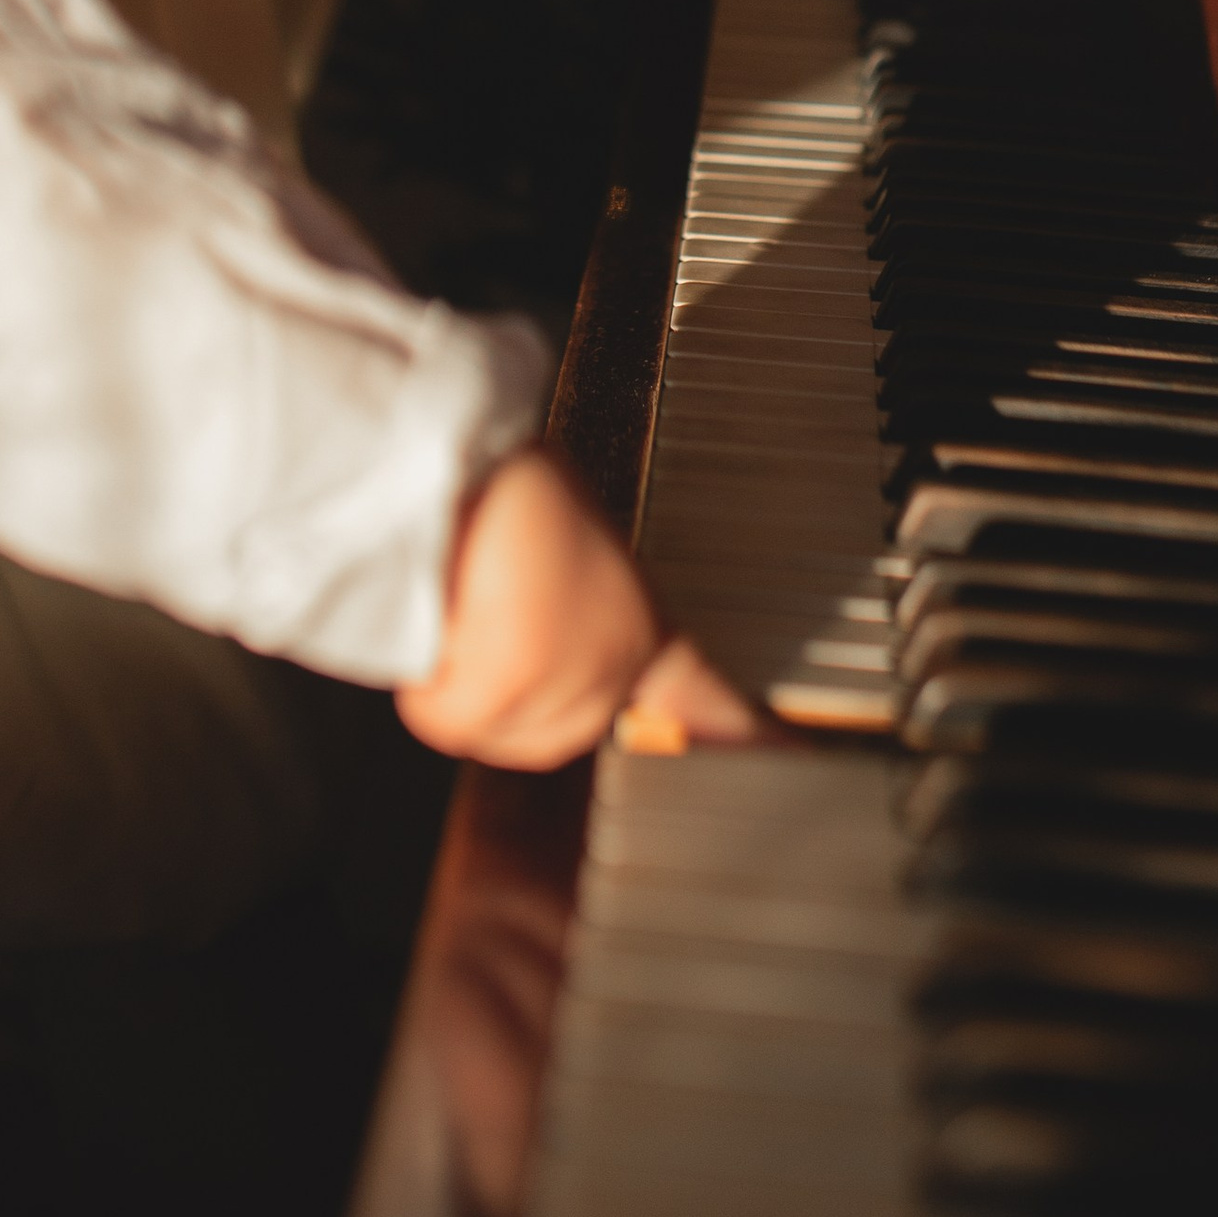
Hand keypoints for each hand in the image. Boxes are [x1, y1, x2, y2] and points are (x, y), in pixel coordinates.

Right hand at [396, 449, 757, 769]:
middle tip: (479, 614)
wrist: (466, 456)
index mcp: (643, 619)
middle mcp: (621, 655)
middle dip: (494, 693)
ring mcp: (571, 673)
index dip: (743, 736)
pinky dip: (427, 678)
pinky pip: (448, 716)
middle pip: (544, 737)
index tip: (790, 761)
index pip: (708, 696)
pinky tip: (442, 614)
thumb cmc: (501, 488)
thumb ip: (570, 620)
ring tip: (460, 599)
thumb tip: (530, 644)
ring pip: (489, 729)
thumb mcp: (561, 561)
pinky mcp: (513, 681)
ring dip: (455, 679)